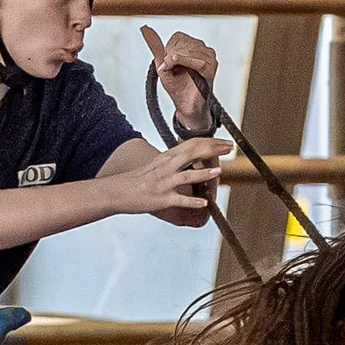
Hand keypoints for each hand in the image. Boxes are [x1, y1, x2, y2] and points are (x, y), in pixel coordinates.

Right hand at [111, 137, 227, 216]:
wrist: (115, 191)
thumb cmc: (134, 181)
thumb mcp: (155, 165)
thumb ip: (172, 162)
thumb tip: (188, 160)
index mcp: (166, 158)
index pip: (191, 144)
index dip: (210, 141)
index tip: (223, 142)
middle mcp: (166, 167)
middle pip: (193, 153)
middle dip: (213, 149)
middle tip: (229, 148)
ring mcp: (164, 183)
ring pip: (187, 176)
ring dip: (204, 174)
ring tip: (218, 172)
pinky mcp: (161, 199)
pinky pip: (179, 199)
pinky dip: (192, 201)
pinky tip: (204, 203)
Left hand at [141, 25, 218, 130]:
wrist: (186, 105)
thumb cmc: (177, 87)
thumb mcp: (162, 65)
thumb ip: (156, 46)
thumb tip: (145, 28)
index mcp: (191, 45)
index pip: (177, 37)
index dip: (169, 51)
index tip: (169, 65)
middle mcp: (202, 48)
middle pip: (182, 44)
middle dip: (172, 58)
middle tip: (174, 71)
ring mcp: (209, 56)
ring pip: (188, 51)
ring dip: (178, 63)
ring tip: (180, 74)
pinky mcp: (212, 66)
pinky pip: (197, 59)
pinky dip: (186, 65)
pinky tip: (186, 72)